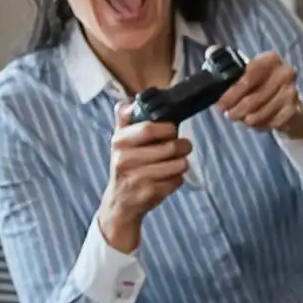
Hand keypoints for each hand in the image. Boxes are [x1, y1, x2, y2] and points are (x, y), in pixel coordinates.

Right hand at [97, 101, 191, 251]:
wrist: (120, 202)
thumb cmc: (126, 166)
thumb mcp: (121, 142)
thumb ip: (125, 119)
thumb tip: (129, 100)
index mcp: (119, 141)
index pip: (148, 129)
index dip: (167, 128)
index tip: (172, 130)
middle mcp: (124, 159)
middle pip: (170, 146)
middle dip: (183, 145)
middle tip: (184, 146)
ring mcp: (137, 178)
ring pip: (178, 164)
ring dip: (182, 163)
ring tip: (176, 162)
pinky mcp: (149, 193)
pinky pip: (177, 180)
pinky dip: (177, 179)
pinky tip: (167, 178)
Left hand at [215, 51, 302, 139]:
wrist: (287, 97)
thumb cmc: (260, 81)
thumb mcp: (245, 69)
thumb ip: (226, 60)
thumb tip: (211, 51)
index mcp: (270, 59)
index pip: (250, 76)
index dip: (233, 92)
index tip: (221, 105)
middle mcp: (285, 73)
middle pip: (255, 97)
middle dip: (238, 109)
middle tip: (228, 115)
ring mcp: (291, 91)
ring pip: (262, 112)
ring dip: (247, 119)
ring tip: (241, 119)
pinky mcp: (294, 109)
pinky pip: (272, 122)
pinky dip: (260, 125)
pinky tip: (255, 122)